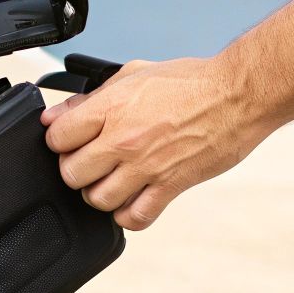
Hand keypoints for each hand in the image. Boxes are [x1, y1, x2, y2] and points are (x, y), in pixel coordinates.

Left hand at [41, 57, 274, 230]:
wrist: (238, 95)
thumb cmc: (191, 81)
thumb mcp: (133, 74)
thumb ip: (91, 98)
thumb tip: (55, 114)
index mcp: (112, 108)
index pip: (57, 138)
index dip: (60, 140)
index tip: (71, 140)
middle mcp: (124, 140)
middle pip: (72, 174)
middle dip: (76, 169)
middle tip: (91, 162)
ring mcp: (147, 167)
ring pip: (98, 200)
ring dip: (100, 194)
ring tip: (112, 181)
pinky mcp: (170, 187)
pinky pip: (134, 218)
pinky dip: (128, 216)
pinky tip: (132, 200)